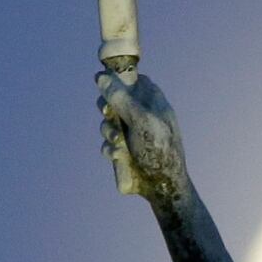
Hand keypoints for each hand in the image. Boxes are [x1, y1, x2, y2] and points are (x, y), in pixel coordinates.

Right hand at [96, 67, 186, 205]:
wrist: (161, 184)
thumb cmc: (159, 148)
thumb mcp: (140, 119)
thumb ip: (120, 98)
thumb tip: (100, 77)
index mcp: (151, 101)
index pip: (132, 79)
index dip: (117, 79)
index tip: (102, 80)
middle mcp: (140, 114)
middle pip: (113, 99)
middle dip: (106, 107)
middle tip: (108, 112)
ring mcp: (130, 133)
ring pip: (106, 123)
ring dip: (108, 131)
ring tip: (118, 141)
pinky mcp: (122, 151)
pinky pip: (106, 144)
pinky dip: (110, 149)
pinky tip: (119, 155)